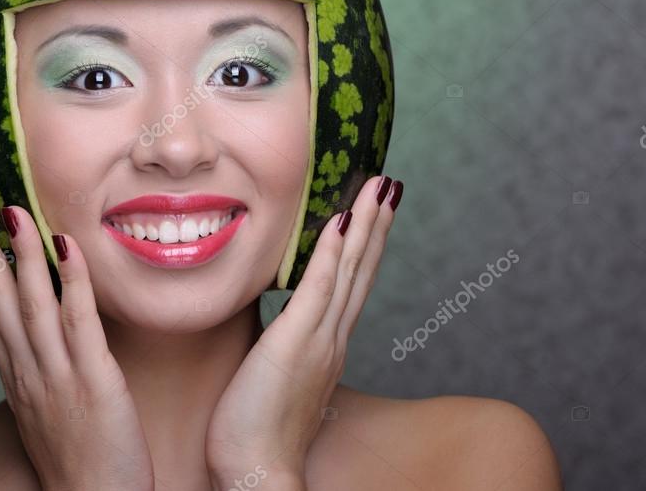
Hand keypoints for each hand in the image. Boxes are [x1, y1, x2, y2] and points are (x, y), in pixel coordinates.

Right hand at [0, 193, 154, 490]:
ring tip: (11, 211)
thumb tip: (38, 334)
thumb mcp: (44, 408)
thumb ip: (38, 367)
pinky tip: (68, 246)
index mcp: (15, 376)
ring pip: (32, 304)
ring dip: (20, 255)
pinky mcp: (94, 381)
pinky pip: (81, 323)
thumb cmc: (75, 460)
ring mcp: (58, 375)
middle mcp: (27, 371)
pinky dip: (74, 282)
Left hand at [205, 175, 402, 482]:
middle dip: (376, 224)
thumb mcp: (273, 373)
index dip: (364, 245)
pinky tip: (342, 221)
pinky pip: (318, 290)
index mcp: (326, 345)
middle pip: (361, 269)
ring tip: (379, 186)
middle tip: (389, 184)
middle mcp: (332, 338)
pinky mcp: (296, 343)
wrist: (259, 471)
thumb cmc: (256, 428)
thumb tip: (269, 320)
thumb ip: (279, 343)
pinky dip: (332, 254)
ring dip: (365, 225)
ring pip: (349, 271)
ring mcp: (318, 339)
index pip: (351, 283)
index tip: (372, 211)